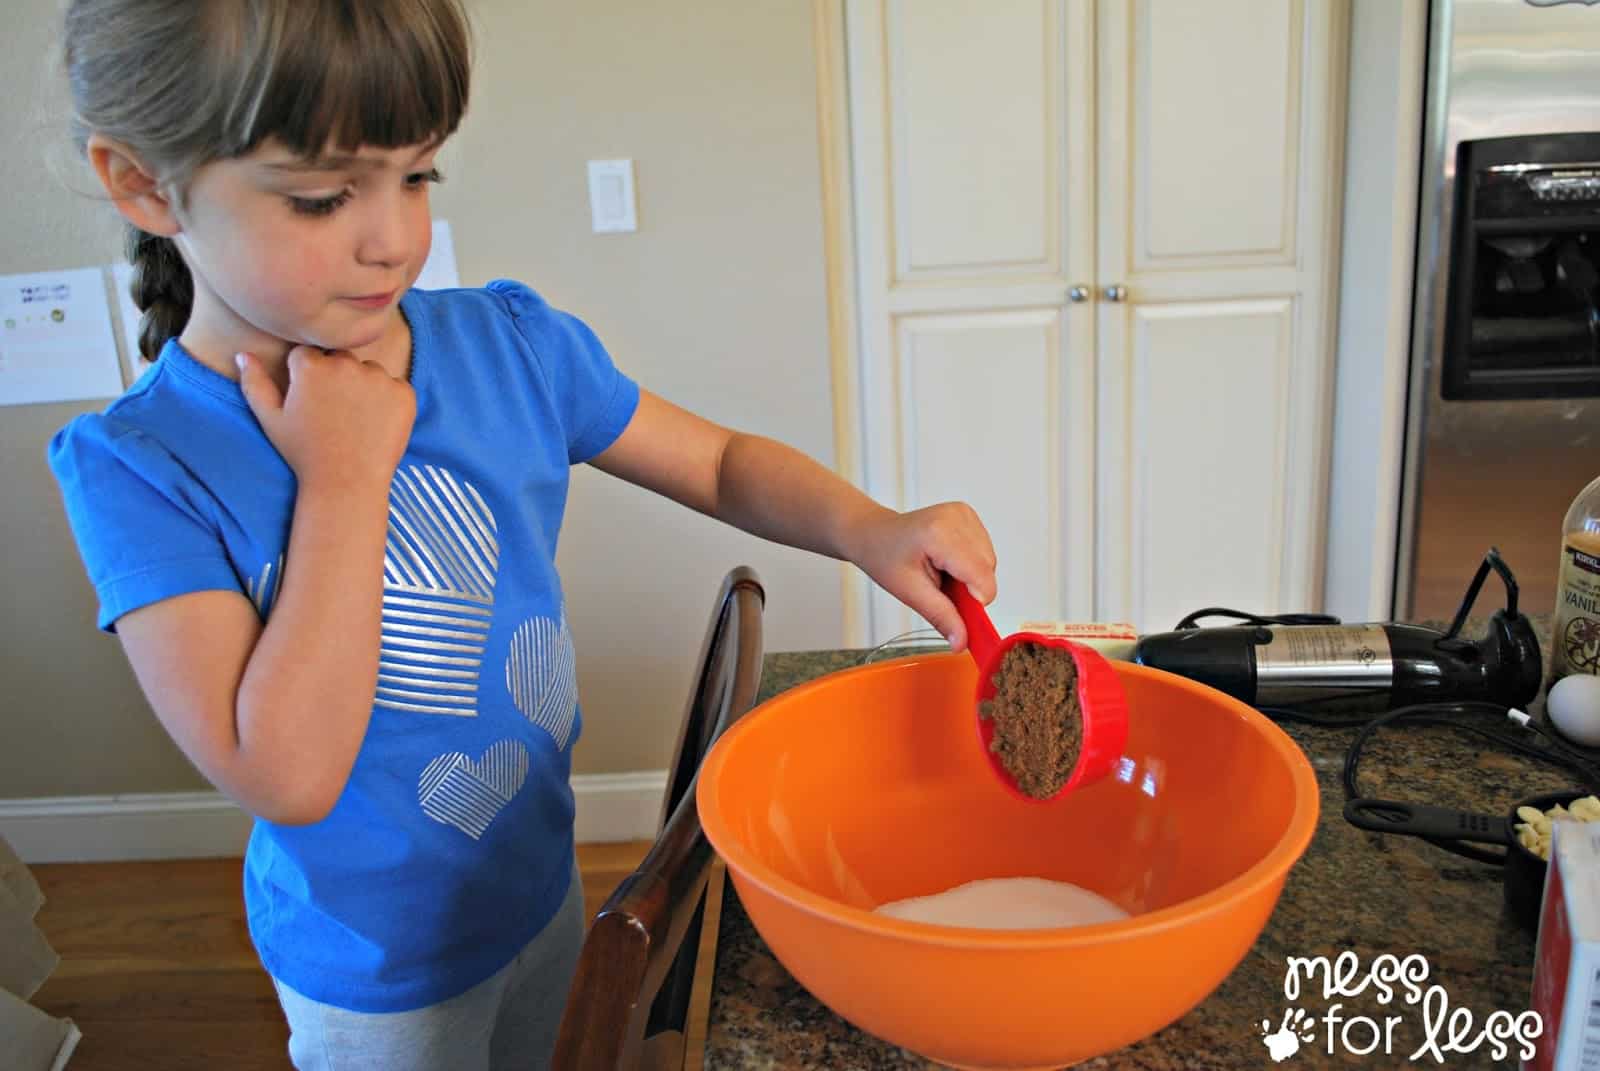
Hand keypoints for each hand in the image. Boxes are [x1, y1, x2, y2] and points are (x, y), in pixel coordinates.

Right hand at [236, 346, 414, 493]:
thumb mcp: (271, 419)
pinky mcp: (404, 393)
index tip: (311, 402)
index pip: (307, 355)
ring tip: (355, 420)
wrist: (346, 484)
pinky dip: (389, 400)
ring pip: (368, 371)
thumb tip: (243, 354)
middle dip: (336, 377)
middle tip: (334, 413)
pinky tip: (376, 424)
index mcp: (311, 367)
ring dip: (364, 386)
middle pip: (340, 358)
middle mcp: (346, 365)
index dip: (306, 378)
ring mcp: (378, 378)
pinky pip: (395, 386)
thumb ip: (254, 383)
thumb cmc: (304, 454)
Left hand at [846, 502, 996, 651]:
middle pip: (988, 569)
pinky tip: (947, 561)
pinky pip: (984, 551)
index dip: (976, 601)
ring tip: (941, 572)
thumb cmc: (885, 557)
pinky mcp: (968, 515)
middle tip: (940, 589)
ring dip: (970, 577)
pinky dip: (970, 564)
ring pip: (989, 561)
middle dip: (970, 589)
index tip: (962, 616)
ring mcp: (964, 513)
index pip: (981, 575)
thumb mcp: (909, 592)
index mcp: (940, 534)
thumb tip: (962, 642)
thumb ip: (940, 616)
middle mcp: (957, 517)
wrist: (875, 534)